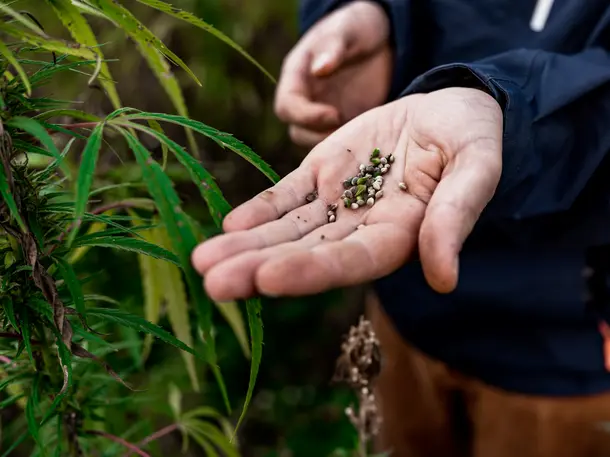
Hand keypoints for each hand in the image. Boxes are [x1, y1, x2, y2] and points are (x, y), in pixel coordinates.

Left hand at [193, 88, 502, 300]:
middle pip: (305, 253)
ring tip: (202, 262)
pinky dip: (258, 210)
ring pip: (286, 230)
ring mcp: (337, 202)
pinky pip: (286, 196)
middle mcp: (361, 227)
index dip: (310, 269)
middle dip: (258, 268)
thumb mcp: (476, 168)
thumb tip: (445, 279)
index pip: (350, 260)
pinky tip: (229, 226)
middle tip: (212, 284)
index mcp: (400, 234)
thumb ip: (456, 217)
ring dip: (244, 246)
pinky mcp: (321, 175)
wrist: (449, 109)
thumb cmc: (472, 139)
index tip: (266, 278)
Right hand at [275, 1, 392, 146]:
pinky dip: (351, 145)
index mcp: (296, 76)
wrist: (380, 37)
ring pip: (316, 141)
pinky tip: (370, 141)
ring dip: (335, 144)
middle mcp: (304, 99)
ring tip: (361, 139)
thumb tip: (318, 70)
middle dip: (319, 137)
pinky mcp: (343, 124)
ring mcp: (322, 114)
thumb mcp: (348, 30)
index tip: (335, 115)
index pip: (287, 106)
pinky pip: (339, 143)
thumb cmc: (357, 27)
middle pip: (298, 131)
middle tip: (349, 135)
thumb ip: (333, 47)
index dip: (306, 116)